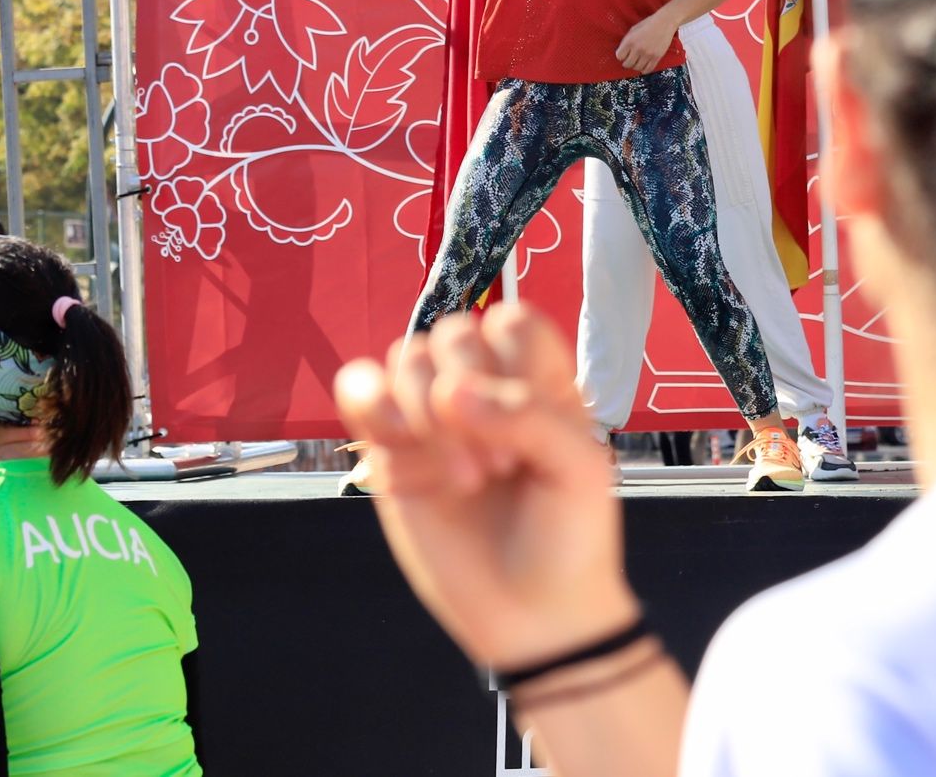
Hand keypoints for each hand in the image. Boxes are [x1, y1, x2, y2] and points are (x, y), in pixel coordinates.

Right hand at [333, 305, 636, 669]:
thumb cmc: (571, 539)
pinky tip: (402, 470)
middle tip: (497, 468)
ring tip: (461, 482)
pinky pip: (357, 389)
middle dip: (467, 399)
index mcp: (539, 380)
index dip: (510, 359)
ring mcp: (431, 416)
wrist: (533, 616)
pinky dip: (373, 417)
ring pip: (403, 358)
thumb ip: (526, 414)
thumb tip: (450, 390)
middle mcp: (484, 388)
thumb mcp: (579, 471)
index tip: (528, 421)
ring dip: (424, 418)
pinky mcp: (389, 449)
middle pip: (450, 334)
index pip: (509, 318)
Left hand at [615, 11, 678, 73]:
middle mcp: (638, 49)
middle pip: (627, 64)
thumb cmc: (648, 24)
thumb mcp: (633, 30)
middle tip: (630, 59)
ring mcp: (648, 54)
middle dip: (627, 62)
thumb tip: (621, 52)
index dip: (621, 55)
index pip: (619, 56)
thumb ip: (626, 41)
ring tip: (638, 61)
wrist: (664, 22)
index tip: (624, 54)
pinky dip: (644, 69)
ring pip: (637, 68)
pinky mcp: (657, 57)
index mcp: (630, 41)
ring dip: (636, 66)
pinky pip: (648, 70)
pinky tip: (644, 64)